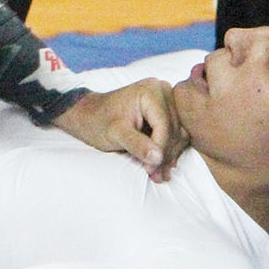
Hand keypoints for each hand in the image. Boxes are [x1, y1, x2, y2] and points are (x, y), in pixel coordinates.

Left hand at [51, 80, 187, 181]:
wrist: (90, 115)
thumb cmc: (98, 121)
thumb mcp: (115, 133)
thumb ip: (136, 144)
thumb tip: (157, 158)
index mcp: (150, 91)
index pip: (164, 126)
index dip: (160, 151)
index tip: (151, 171)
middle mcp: (163, 91)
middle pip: (173, 130)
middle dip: (164, 156)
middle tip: (156, 177)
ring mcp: (166, 100)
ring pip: (177, 134)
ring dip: (168, 156)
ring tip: (158, 175)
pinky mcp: (166, 111)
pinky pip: (175, 134)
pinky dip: (167, 151)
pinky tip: (160, 166)